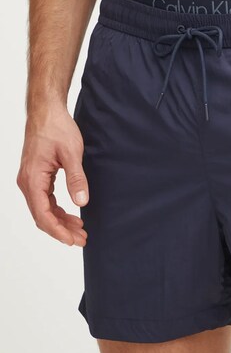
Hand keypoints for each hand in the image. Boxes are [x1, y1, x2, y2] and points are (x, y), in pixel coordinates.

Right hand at [17, 101, 87, 245]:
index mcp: (33, 178)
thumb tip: (82, 202)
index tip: (73, 240)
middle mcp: (27, 182)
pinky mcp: (36, 176)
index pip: (43, 214)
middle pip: (42, 216)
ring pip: (43, 209)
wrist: (47, 112)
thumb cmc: (57, 128)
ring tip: (80, 230)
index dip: (58, 231)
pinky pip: (44, 200)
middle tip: (82, 239)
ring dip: (60, 221)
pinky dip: (57, 210)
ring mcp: (30, 180)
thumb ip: (76, 178)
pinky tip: (72, 214)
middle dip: (61, 230)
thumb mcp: (72, 153)